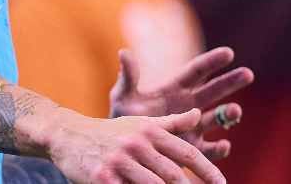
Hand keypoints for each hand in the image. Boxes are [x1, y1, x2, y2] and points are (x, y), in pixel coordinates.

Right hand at [46, 107, 224, 183]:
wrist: (69, 135)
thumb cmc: (112, 132)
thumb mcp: (140, 122)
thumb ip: (171, 122)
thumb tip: (197, 113)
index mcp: (150, 131)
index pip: (186, 152)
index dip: (207, 170)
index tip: (222, 183)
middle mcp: (137, 145)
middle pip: (173, 175)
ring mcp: (119, 162)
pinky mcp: (102, 178)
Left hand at [109, 47, 254, 159]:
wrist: (125, 147)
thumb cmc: (124, 117)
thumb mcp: (124, 96)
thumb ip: (128, 77)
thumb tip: (124, 52)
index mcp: (175, 88)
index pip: (197, 71)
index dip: (212, 62)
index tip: (229, 53)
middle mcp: (189, 105)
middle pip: (214, 91)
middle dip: (231, 82)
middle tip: (247, 74)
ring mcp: (193, 127)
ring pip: (217, 118)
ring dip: (228, 114)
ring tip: (236, 111)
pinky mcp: (193, 149)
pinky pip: (210, 149)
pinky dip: (219, 148)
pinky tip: (224, 145)